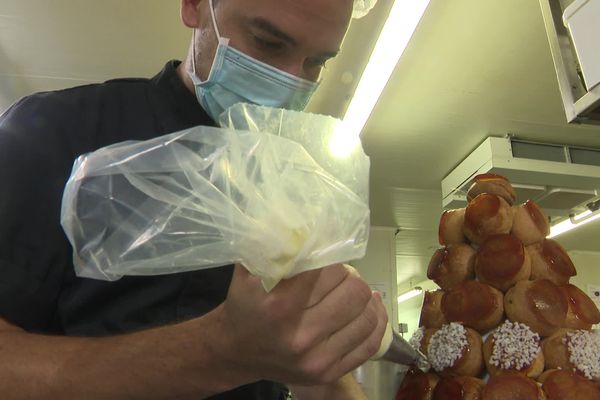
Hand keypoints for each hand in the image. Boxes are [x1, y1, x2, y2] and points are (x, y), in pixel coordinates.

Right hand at [212, 263, 387, 385]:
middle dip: (349, 276)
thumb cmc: (244, 305)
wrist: (235, 352)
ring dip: (364, 296)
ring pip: (366, 315)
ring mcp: (318, 358)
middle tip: (340, 274)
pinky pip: (370, 343)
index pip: (328, 268)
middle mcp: (300, 335)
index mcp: (280, 305)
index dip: (331, 255)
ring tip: (354, 289)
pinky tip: (370, 307)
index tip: (329, 250)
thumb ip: (273, 246)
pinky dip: (375, 320)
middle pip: (353, 290)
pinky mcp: (329, 372)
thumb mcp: (249, 271)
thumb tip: (306, 224)